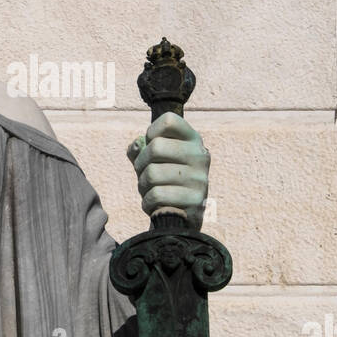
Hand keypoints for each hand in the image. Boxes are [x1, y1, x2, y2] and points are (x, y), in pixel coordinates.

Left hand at [127, 112, 210, 228]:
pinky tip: (155, 204)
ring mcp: (200, 177)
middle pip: (155, 147)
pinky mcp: (195, 200)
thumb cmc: (165, 180)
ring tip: (150, 190)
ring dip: (143, 186)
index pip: (168, 121)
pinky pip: (157, 195)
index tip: (151, 146)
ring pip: (153, 174)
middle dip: (141, 164)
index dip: (151, 132)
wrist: (183, 215)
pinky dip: (147, 202)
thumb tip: (136, 145)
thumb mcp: (153, 159)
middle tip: (144, 174)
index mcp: (192, 139)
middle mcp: (200, 155)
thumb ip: (140, 147)